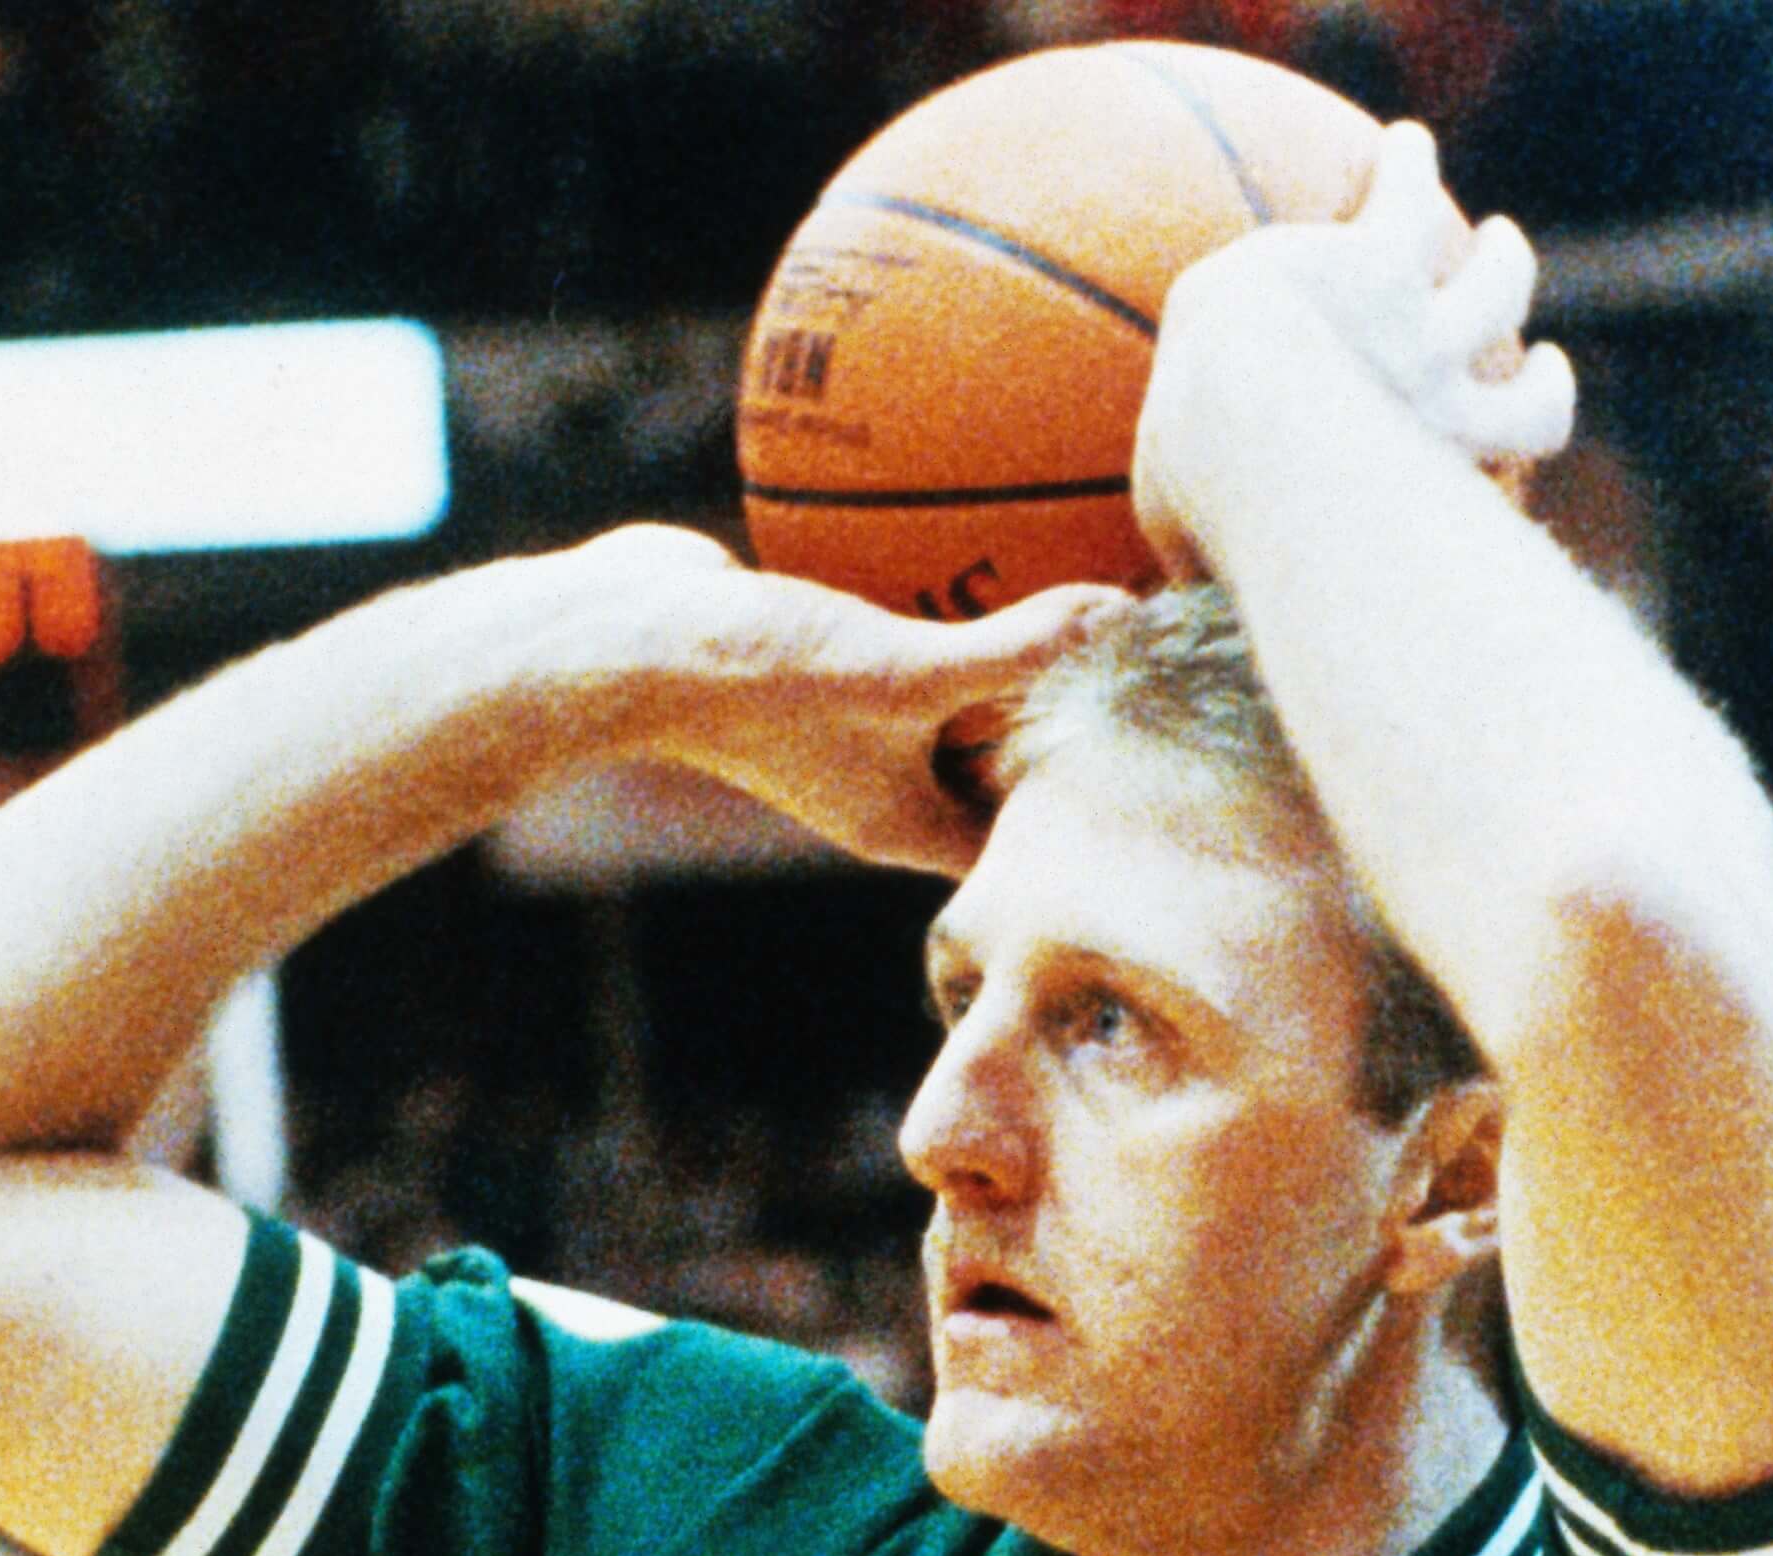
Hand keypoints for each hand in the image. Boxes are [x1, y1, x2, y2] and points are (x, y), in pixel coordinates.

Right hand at [568, 526, 1126, 875]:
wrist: (607, 642)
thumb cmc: (745, 679)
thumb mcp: (892, 672)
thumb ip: (1009, 656)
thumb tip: (1120, 623)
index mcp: (910, 823)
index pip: (1032, 830)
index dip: (1098, 793)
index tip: (1165, 727)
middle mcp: (887, 782)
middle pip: (1007, 756)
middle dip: (1072, 707)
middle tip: (1160, 636)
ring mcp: (851, 721)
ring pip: (960, 686)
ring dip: (1017, 639)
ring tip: (1100, 568)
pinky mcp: (821, 655)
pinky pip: (908, 624)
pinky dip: (948, 586)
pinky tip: (994, 508)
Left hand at [1134, 122, 1575, 576]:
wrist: (1237, 408)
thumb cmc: (1212, 495)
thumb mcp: (1217, 541)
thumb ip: (1211, 551)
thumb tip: (1174, 587)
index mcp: (1427, 469)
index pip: (1521, 444)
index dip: (1537, 416)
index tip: (1535, 396)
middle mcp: (1443, 403)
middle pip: (1534, 385)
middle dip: (1537, 365)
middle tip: (1525, 361)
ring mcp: (1419, 330)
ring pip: (1500, 281)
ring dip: (1505, 259)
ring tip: (1496, 240)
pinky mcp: (1381, 258)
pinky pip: (1408, 195)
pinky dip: (1408, 166)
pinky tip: (1402, 147)